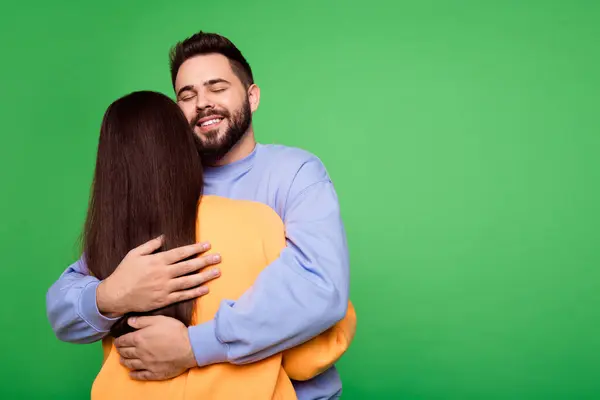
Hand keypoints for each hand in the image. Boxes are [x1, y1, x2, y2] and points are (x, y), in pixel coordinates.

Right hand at [96, 236, 220, 315]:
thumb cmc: (124, 273)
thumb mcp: (134, 254)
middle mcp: (163, 274)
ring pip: (189, 281)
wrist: (115, 295)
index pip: (181, 253)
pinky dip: (195, 292)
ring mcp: (164, 288)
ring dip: (205, 276)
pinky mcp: (164, 300)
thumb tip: (163, 237)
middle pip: (189, 266)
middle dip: (205, 261)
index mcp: (157, 261)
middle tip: (219, 257)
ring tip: (217, 272)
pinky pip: (183, 296)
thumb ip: (150, 245)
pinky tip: (205, 288)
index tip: (207, 245)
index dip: (195, 248)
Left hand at [114, 316, 196, 379]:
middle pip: (125, 353)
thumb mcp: (159, 319)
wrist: (189, 348)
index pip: (124, 341)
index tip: (117, 341)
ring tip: (122, 360)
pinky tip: (131, 373)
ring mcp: (146, 364)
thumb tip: (129, 321)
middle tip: (119, 349)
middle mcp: (140, 352)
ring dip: (124, 362)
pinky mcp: (154, 373)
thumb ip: (142, 321)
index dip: (119, 341)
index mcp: (139, 339)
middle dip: (120, 351)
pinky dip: (134, 374)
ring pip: (130, 364)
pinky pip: (140, 375)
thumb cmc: (175, 331)